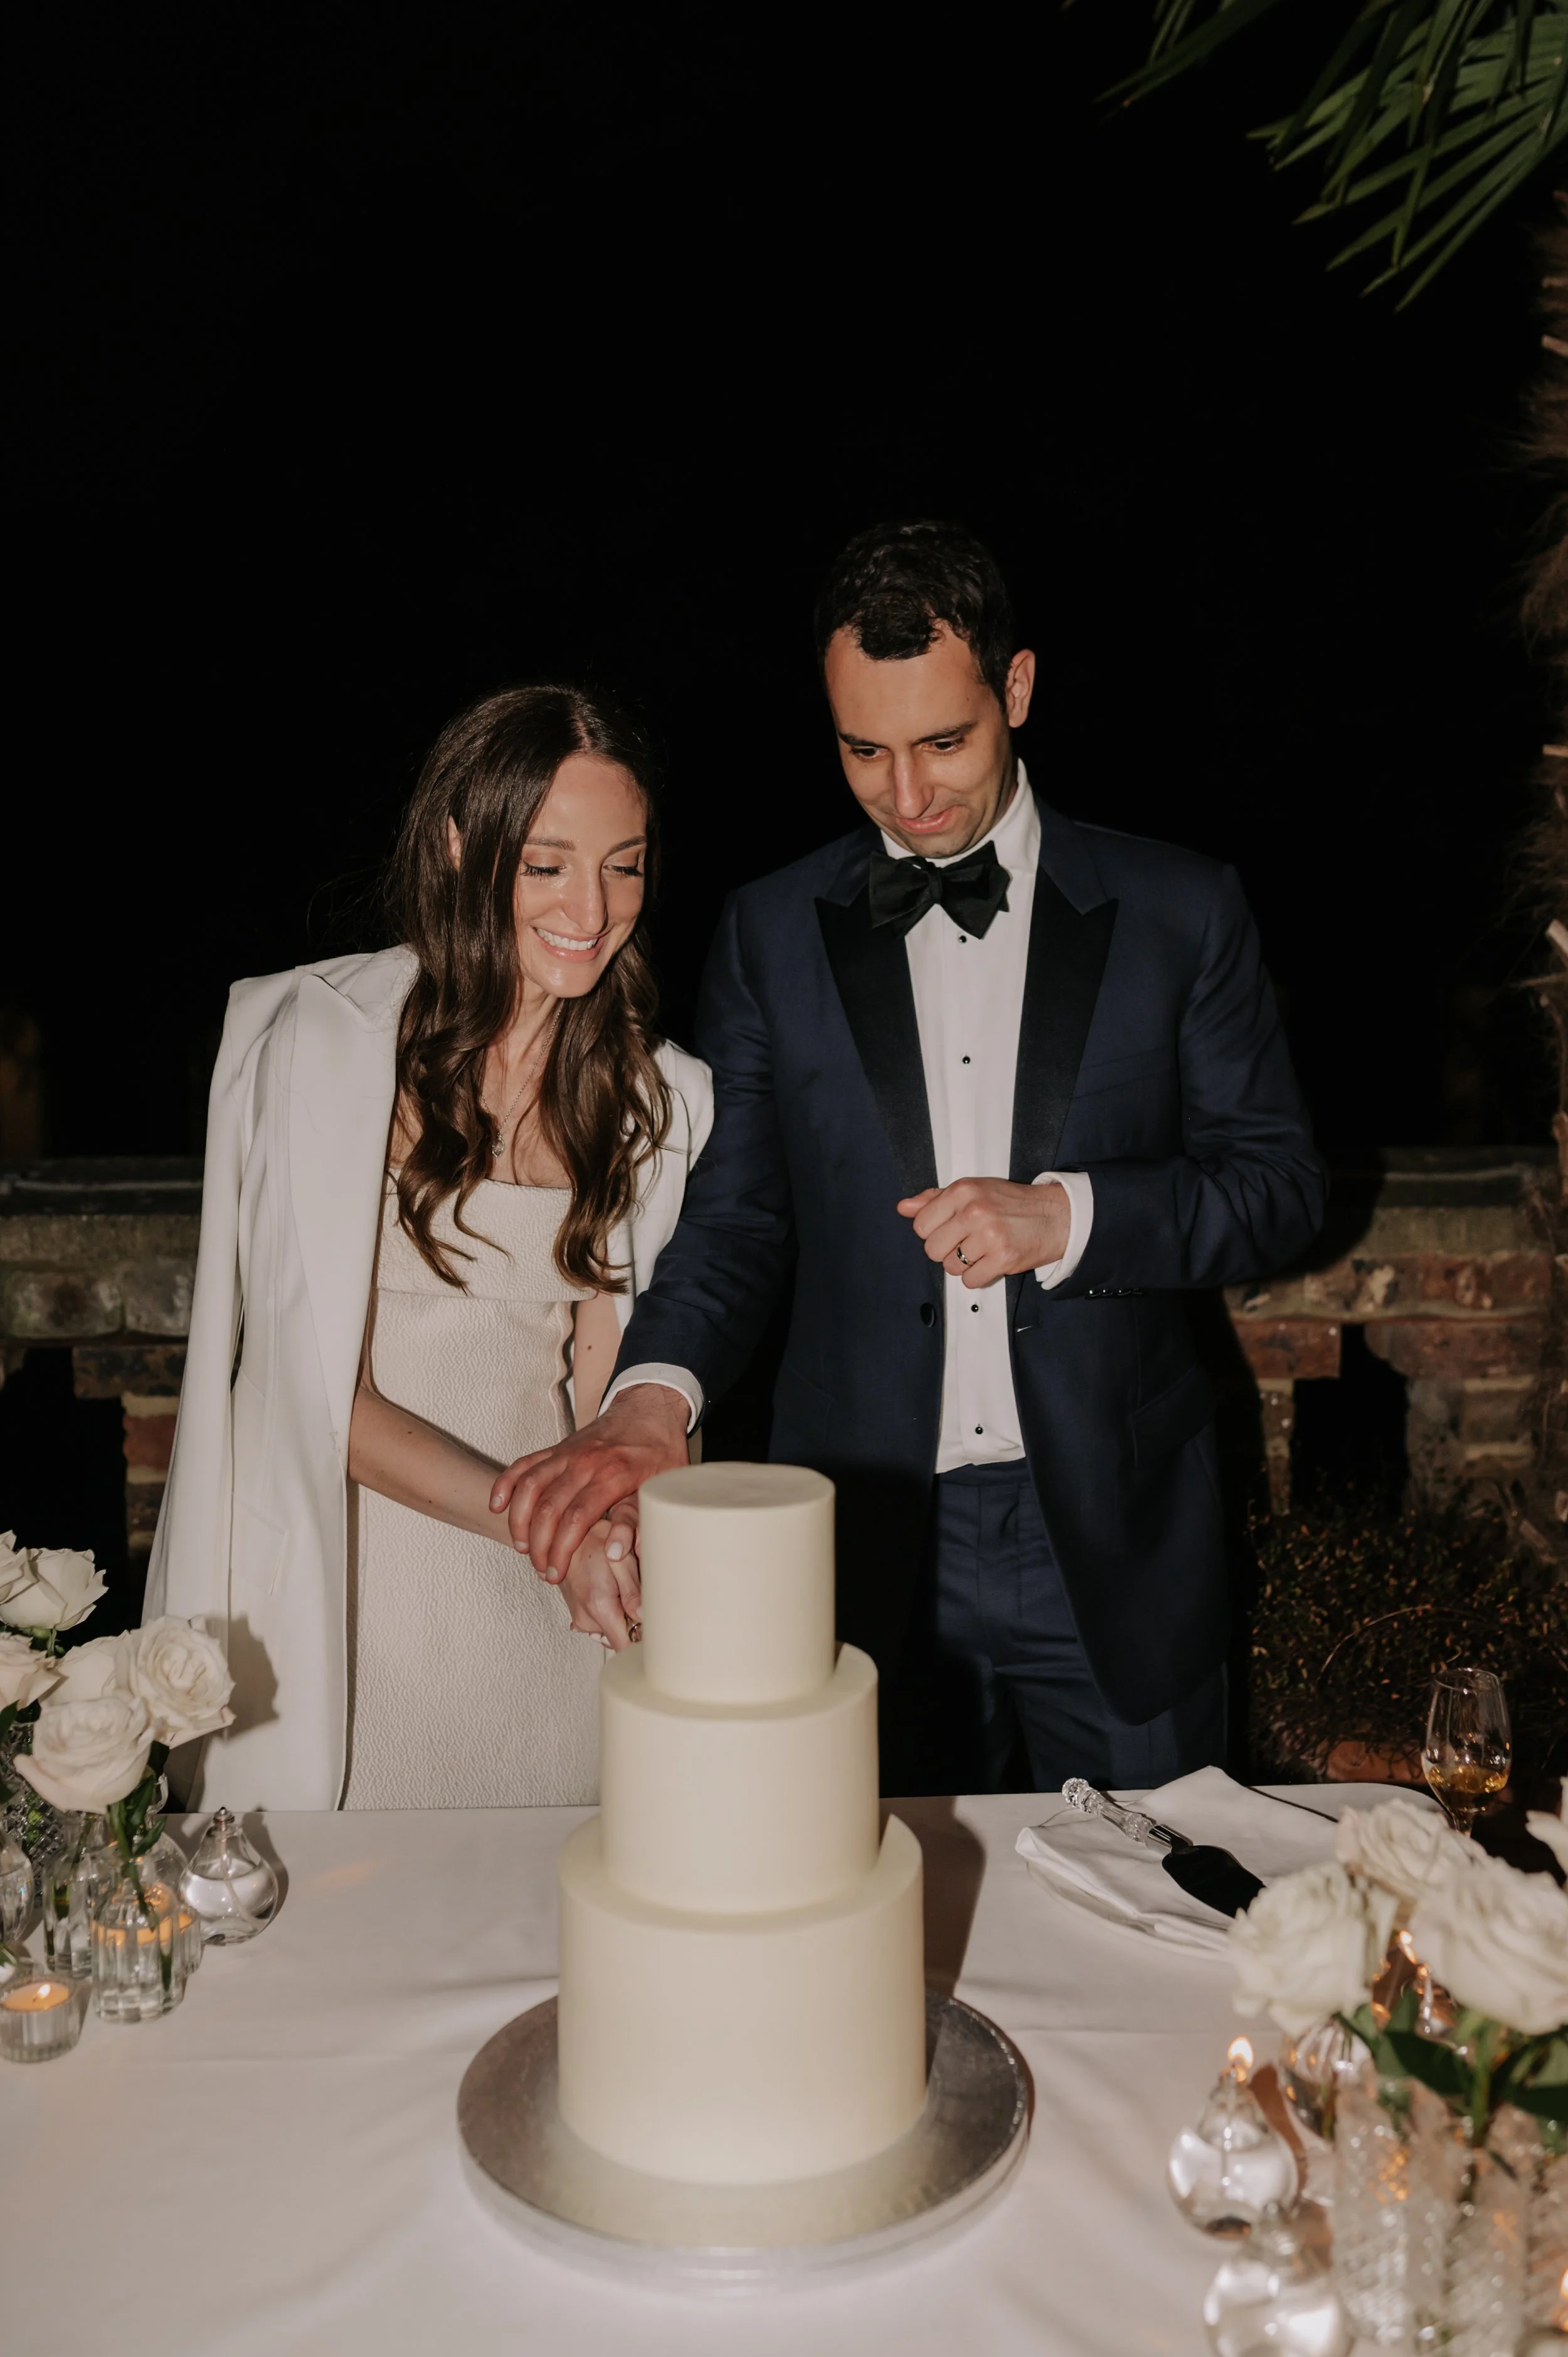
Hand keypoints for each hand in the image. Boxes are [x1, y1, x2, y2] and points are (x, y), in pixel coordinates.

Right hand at [489, 1383, 690, 1579]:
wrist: (650, 1407)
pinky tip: (497, 1506)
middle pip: (547, 1508)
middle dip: (538, 1545)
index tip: (556, 1573)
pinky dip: (506, 1484)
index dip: (560, 1550)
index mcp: (612, 1475)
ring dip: (518, 1520)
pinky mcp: (557, 1448)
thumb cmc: (659, 1452)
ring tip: (521, 1547)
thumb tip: (618, 1553)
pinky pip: (524, 1464)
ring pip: (528, 1486)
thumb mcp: (662, 1488)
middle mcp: (584, 1462)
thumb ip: (639, 1521)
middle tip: (541, 1570)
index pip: (575, 1519)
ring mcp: (566, 1452)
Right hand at [559, 1520, 642, 1649]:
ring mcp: (580, 1619)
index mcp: (600, 1607)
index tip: (654, 1630)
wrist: (565, 1535)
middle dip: (635, 1624)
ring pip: (613, 1631)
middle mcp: (587, 1619)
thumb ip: (633, 1592)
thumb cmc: (593, 1541)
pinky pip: (602, 1624)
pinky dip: (611, 1612)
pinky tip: (610, 1592)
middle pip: (622, 1640)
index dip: (643, 1641)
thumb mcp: (621, 1560)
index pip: (627, 1646)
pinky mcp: (578, 1616)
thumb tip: (645, 1618)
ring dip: (623, 1616)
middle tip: (637, 1597)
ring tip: (621, 1589)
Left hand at [897, 1176, 1068, 1287]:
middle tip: (968, 1242)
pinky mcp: (1003, 1258)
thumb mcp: (973, 1191)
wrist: (1056, 1216)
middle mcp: (974, 1211)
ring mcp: (989, 1235)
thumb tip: (904, 1207)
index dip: (933, 1232)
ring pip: (951, 1267)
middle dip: (947, 1250)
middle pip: (932, 1249)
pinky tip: (991, 1261)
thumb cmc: (1012, 1203)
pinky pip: (970, 1281)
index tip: (950, 1229)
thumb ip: (935, 1199)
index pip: (921, 1225)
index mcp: (963, 1191)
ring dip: (964, 1264)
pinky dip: (978, 1276)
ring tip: (983, 1250)